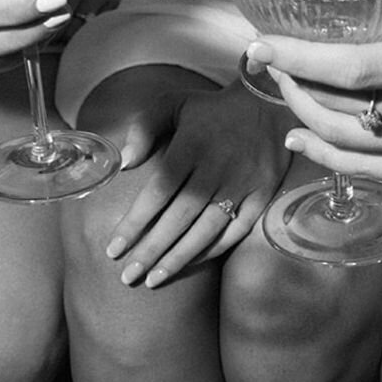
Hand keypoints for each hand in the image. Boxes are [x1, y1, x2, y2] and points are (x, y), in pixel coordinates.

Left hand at [97, 80, 291, 287]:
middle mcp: (216, 169)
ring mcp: (242, 184)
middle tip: (127, 276)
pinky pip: (237, 230)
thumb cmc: (210, 109)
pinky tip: (192, 263)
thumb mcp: (172, 103)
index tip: (113, 248)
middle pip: (179, 217)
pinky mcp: (262, 194)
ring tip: (154, 279)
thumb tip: (125, 163)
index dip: (134, 223)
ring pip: (207, 229)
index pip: (157, 192)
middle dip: (151, 250)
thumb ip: (144, 128)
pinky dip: (215, 248)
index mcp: (191, 146)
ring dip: (179, 258)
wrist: (268, 102)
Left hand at [250, 0, 381, 189]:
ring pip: (343, 142)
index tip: (262, 42)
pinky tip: (302, 139)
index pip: (351, 69)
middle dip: (287, 81)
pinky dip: (326, 157)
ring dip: (302, 114)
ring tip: (280, 84)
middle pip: (335, 108)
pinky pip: (368, 171)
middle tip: (259, 55)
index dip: (296, 59)